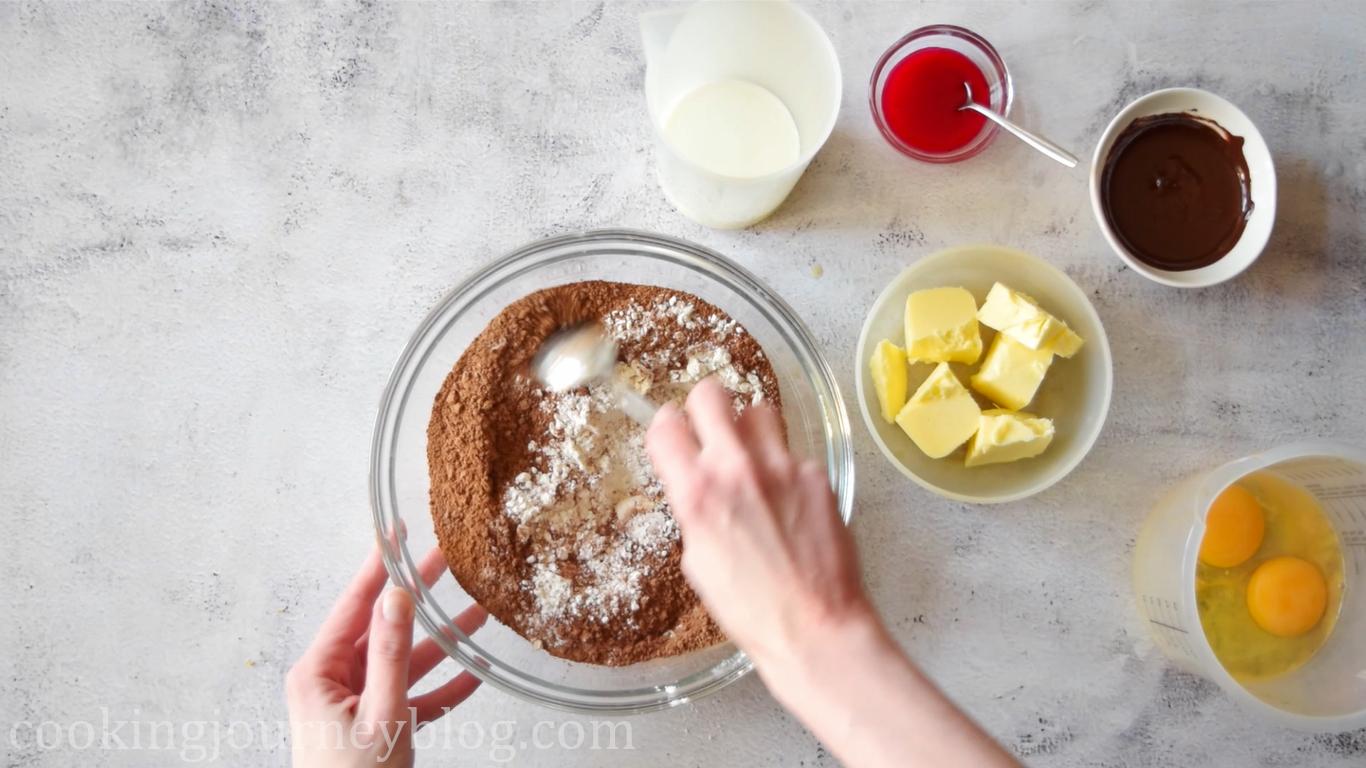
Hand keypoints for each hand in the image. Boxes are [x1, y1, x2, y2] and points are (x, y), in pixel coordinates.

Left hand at [286, 547, 485, 766]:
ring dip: (441, 644)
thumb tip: (396, 597)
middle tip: (445, 559)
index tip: (396, 532)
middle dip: (418, 596)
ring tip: (477, 612)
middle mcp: (331, 683)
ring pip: (403, 662)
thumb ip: (390, 655)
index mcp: (317, 674)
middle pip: (382, 627)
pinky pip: (412, 697)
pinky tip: (476, 675)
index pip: (353, 605)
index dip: (378, 565)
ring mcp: (353, 705)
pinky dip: (443, 689)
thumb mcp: (379, 716)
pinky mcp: (375, 727)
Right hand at [645, 377, 870, 668]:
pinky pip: (795, 454)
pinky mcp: (818, 476)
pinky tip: (791, 503)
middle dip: (705, 407)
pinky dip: (788, 471)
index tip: (672, 434)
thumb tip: (696, 489)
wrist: (814, 626)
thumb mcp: (698, 563)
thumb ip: (694, 512)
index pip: (665, 426)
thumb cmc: (752, 609)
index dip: (665, 427)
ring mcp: (783, 468)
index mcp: (697, 495)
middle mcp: (737, 470)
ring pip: (759, 411)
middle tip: (711, 427)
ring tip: (756, 461)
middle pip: (710, 394)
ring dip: (751, 430)